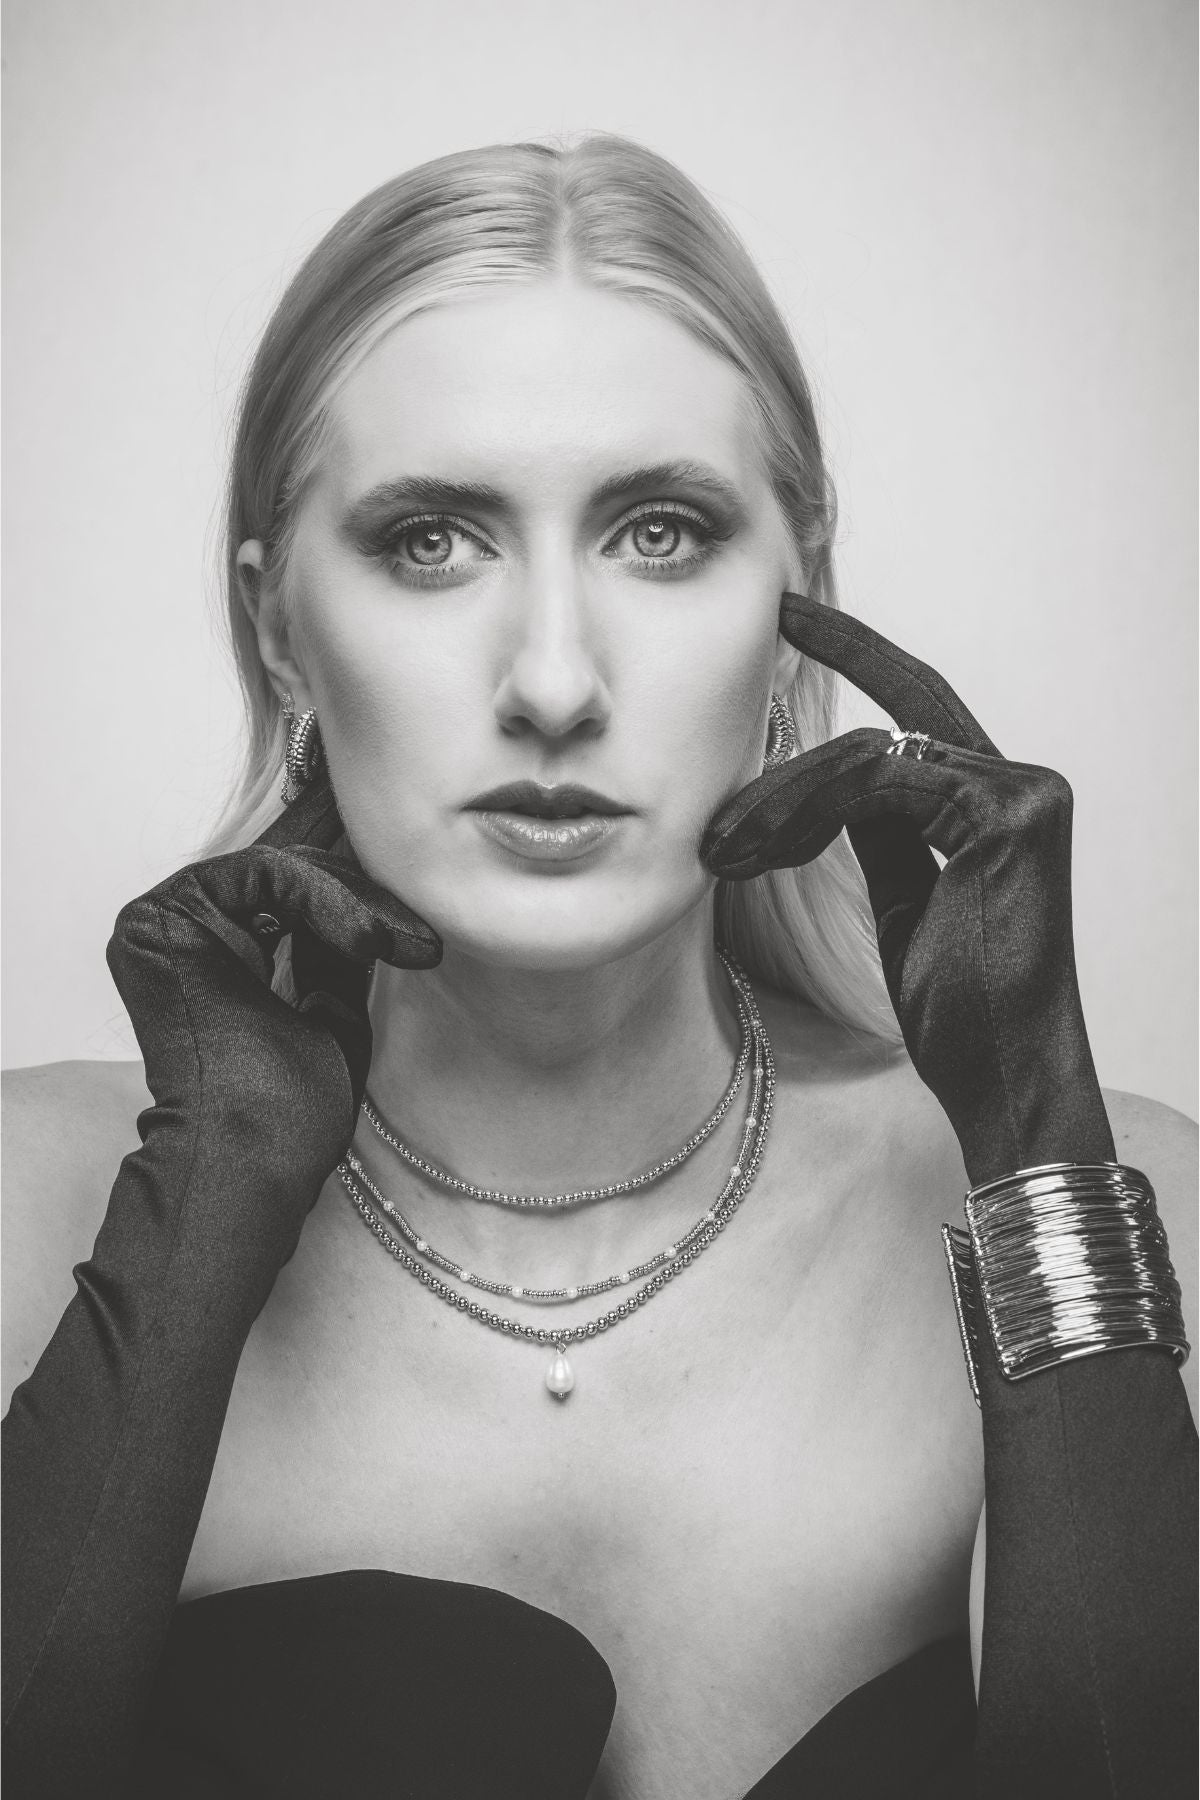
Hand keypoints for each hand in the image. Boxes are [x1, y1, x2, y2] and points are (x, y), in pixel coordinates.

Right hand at [106, 776, 440, 1253]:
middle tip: (420, 936)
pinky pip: (262, 872)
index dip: (360, 895)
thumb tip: (375, 903)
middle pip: (289, 874)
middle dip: (366, 895)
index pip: (293, 894)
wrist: (249, 1158)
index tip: (420, 936)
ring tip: (401, 943)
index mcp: (213, 952)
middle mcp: (181, 930)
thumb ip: (339, 954)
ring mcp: (164, 920)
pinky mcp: (161, 916)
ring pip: (282, 867)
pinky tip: (369, 940)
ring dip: (354, 899)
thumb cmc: (285, 1114)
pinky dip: (325, 897)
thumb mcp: (333, 1015)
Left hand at [701, 592, 1113, 1185]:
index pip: (915, 703)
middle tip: (716, 783)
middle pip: (880, 728)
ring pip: (864, 756)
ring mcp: (1018, 794)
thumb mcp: (911, 904)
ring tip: (723, 852)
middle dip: (792, 740)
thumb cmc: (965, 1009)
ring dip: (777, 801)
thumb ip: (885, 835)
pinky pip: (875, 784)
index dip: (854, 650)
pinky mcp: (1003, 817)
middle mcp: (1020, 783)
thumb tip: (834, 789)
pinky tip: (762, 851)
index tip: (787, 614)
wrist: (1007, 1079)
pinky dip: (805, 811)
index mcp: (1001, 800)